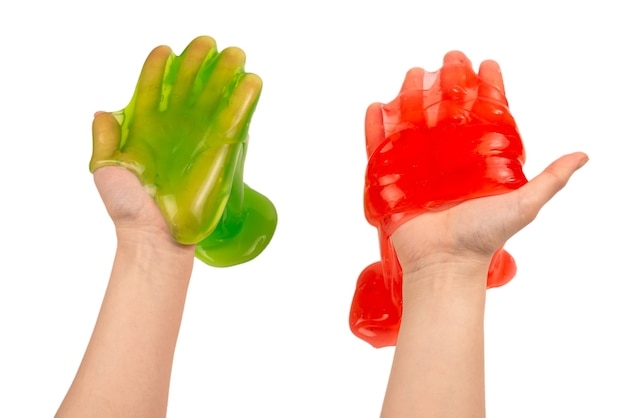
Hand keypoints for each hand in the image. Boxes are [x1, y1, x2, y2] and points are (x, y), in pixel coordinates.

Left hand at [90, 36, 276, 265]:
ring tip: (234, 54)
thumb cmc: (127, 207)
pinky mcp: (221, 152)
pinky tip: (251, 82)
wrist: (153, 236)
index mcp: (145, 129)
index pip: (152, 89)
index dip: (158, 69)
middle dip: (197, 63)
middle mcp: (175, 130)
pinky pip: (234, 122)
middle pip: (188, 87)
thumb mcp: (105, 169)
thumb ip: (105, 138)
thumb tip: (104, 110)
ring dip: (226, 75)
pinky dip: (244, 102)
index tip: (165, 50)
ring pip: (215, 99)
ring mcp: (200, 139)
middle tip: (207, 44)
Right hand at [350, 51, 550, 347]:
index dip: (486, 90)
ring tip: (412, 75)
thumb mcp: (522, 205)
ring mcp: (416, 170)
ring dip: (410, 97)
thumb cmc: (483, 238)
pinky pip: (379, 150)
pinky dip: (375, 129)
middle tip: (448, 61)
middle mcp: (446, 163)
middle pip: (444, 114)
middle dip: (446, 84)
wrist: (444, 265)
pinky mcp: (390, 181)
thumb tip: (583, 155)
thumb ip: (550, 180)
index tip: (486, 66)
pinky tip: (376, 108)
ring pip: (412, 125)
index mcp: (475, 163)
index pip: (482, 117)